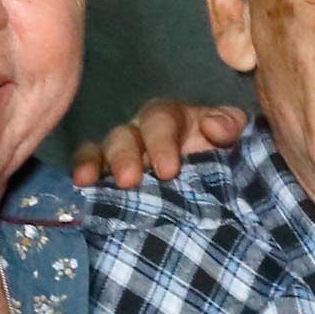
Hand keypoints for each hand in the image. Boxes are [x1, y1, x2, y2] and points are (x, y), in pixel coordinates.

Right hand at [67, 98, 247, 188]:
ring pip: (102, 149)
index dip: (161, 142)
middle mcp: (142, 132)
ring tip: (88, 181)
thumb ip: (229, 126)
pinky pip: (89, 166)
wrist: (224, 194)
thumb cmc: (225, 158)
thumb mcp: (235, 139)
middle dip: (125, 156)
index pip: (161, 120)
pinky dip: (82, 170)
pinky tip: (79, 185)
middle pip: (126, 135)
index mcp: (173, 119)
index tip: (168, 170)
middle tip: (128, 181)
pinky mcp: (109, 175)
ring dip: (94, 163)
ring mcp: (123, 153)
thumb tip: (213, 127)